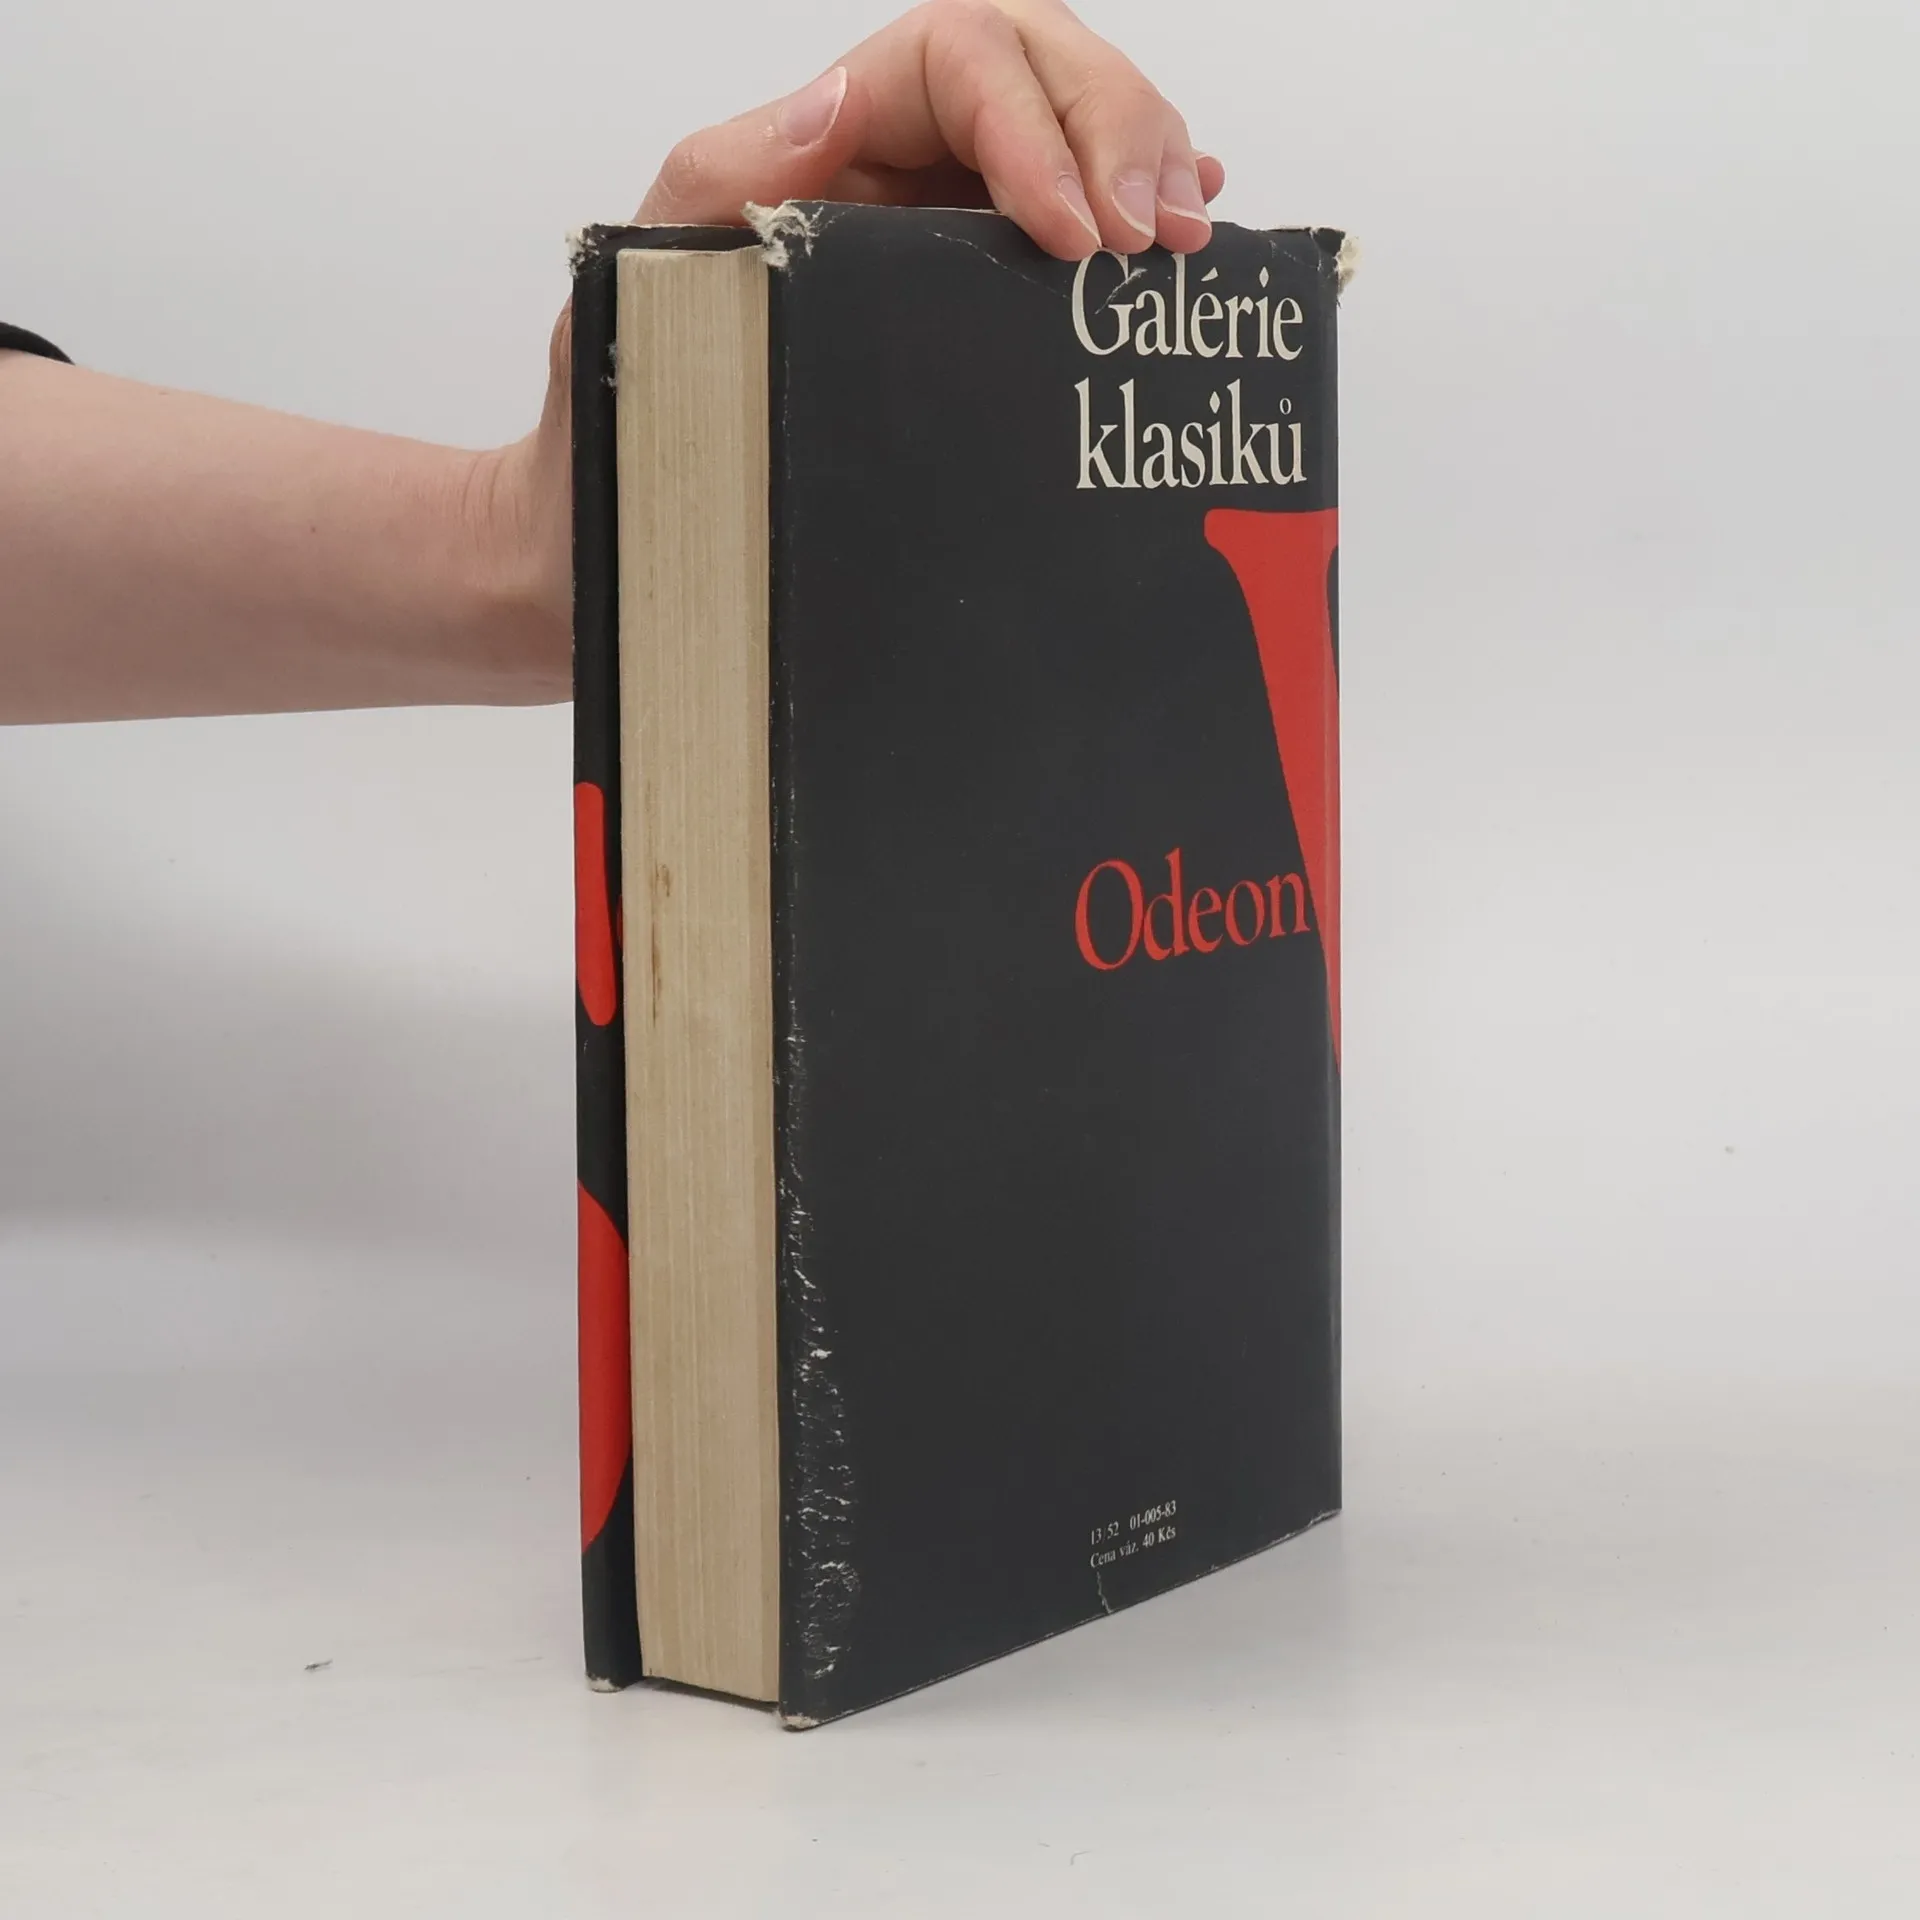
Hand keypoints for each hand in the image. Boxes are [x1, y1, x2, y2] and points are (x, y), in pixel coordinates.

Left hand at [487, 0, 1225, 652]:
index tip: (1074, 234)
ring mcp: (942, 239)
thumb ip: (725, 186)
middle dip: (1119, 129)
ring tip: (1186, 236)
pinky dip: (1138, 213)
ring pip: (1075, 136)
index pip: (962, 59)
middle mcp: (894, 172)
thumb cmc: (624, 429)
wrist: (625, 554)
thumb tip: (832, 104)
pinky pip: (1072, 231)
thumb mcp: (645, 289)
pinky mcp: (972, 314)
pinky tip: (1184, 232)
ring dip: (1149, 165)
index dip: (1038, 123)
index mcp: (826, 146)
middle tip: (1158, 236)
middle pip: (1040, 69)